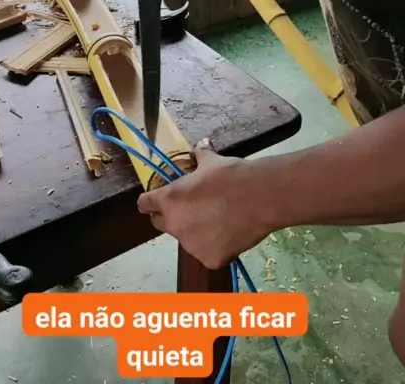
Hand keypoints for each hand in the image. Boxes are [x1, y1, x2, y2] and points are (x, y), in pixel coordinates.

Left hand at [137, 141, 276, 269]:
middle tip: (191, 209)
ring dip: (195, 232)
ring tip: (218, 220)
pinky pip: (208, 253)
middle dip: (171, 216)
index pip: (145, 204)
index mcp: (169, 199)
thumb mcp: (211, 161)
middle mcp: (174, 225)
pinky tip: (230, 234)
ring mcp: (191, 245)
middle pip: (161, 223)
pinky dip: (216, 246)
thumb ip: (200, 155)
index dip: (150, 201)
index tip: (155, 200)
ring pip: (187, 239)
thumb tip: (202, 145)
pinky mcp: (209, 260)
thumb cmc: (230, 175)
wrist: (259, 197)